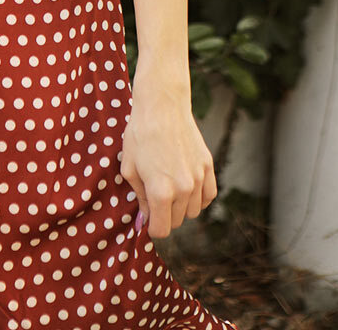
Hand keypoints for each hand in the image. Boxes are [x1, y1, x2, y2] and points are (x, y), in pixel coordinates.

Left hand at [121, 73, 216, 237]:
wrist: (162, 106)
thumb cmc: (139, 135)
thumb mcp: (129, 168)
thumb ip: (139, 198)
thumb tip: (146, 219)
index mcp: (160, 192)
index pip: (161, 230)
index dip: (152, 226)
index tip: (148, 217)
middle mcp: (183, 189)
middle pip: (176, 222)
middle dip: (164, 215)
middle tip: (155, 196)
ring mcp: (198, 178)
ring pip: (193, 211)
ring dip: (181, 206)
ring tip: (169, 186)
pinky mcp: (208, 166)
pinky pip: (208, 196)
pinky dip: (199, 197)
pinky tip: (187, 186)